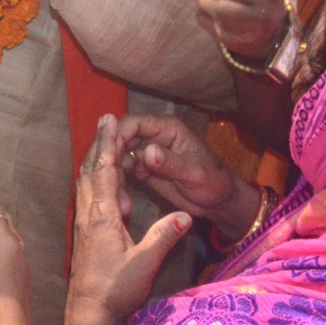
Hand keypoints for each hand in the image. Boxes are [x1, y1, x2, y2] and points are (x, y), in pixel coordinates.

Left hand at [66, 115, 191, 324]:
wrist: (89, 312)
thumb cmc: (115, 288)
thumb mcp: (145, 263)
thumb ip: (164, 236)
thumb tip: (185, 214)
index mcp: (102, 216)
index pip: (104, 170)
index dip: (108, 143)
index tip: (109, 118)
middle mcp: (88, 214)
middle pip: (89, 170)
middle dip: (98, 143)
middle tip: (104, 121)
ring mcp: (83, 224)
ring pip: (84, 183)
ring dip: (93, 160)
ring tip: (102, 143)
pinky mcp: (83, 235)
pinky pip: (85, 197)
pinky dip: (92, 181)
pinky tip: (101, 185)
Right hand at [114, 114, 256, 238]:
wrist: (219, 201)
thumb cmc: (213, 181)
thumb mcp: (194, 172)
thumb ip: (170, 162)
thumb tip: (146, 152)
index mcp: (166, 129)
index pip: (134, 123)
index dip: (117, 135)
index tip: (108, 156)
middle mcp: (153, 137)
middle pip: (121, 138)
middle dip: (111, 157)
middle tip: (105, 180)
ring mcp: (146, 153)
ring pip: (119, 157)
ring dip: (113, 175)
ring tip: (116, 197)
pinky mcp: (144, 170)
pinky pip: (124, 173)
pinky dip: (119, 185)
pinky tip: (121, 201)